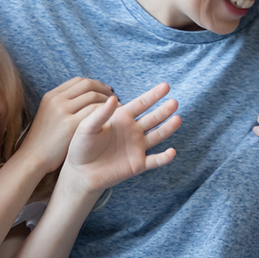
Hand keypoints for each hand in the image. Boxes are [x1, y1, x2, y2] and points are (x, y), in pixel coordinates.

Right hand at [23, 77, 113, 173]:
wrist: (33, 157)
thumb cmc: (45, 139)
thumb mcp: (49, 114)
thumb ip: (64, 104)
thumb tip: (85, 97)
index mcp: (51, 96)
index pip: (79, 81)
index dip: (96, 83)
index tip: (105, 90)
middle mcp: (57, 100)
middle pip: (87, 85)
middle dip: (104, 90)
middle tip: (114, 98)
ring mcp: (63, 111)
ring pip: (93, 96)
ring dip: (108, 100)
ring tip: (117, 107)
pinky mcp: (70, 125)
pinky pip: (94, 111)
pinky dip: (107, 111)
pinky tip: (113, 117)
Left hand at [62, 83, 180, 194]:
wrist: (81, 171)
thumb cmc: (81, 146)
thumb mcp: (87, 127)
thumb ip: (100, 114)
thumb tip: (114, 98)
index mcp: (122, 118)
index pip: (141, 104)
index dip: (153, 95)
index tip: (166, 86)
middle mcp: (133, 130)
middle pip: (153, 118)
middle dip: (164, 110)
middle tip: (174, 102)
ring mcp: (137, 147)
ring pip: (157, 136)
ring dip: (168, 128)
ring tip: (178, 119)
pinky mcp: (138, 164)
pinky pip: (154, 160)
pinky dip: (163, 157)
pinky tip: (171, 152)